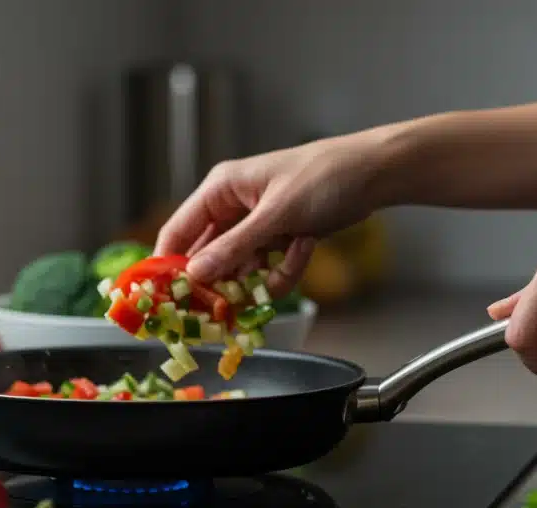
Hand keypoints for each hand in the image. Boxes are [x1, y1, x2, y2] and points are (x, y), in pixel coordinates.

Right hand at [154, 132, 389, 292]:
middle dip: (224, 281)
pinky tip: (305, 245)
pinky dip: (286, 268)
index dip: (167, 265)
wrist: (372, 176)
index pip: (177, 231)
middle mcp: (232, 209)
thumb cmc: (323, 178)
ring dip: (264, 275)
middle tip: (231, 304)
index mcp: (220, 190)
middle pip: (208, 259)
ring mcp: (256, 228)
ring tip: (293, 250)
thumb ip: (234, 247)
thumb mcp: (276, 214)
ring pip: (241, 272)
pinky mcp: (278, 241)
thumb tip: (195, 274)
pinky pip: (268, 272)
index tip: (164, 300)